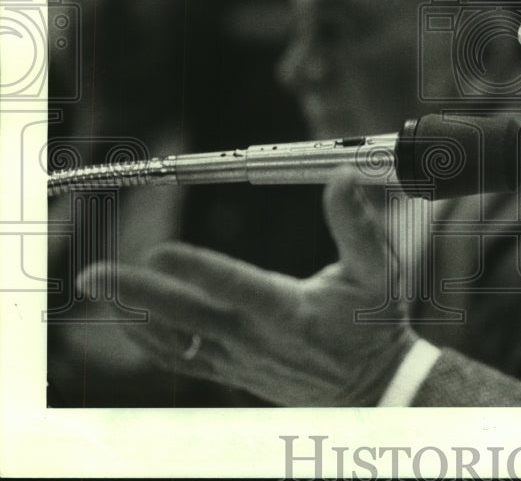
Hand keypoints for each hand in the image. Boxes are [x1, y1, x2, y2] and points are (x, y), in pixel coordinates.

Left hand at [77, 172, 416, 405]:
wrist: (373, 387)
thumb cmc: (375, 324)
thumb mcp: (379, 270)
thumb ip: (356, 223)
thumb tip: (343, 177)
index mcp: (293, 311)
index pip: (237, 287)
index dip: (197, 270)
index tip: (160, 252)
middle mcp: (259, 339)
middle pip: (188, 317)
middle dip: (139, 294)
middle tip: (96, 275)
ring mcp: (242, 359)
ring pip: (177, 340)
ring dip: (134, 313)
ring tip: (100, 288)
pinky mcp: (234, 371)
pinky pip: (183, 359)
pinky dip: (150, 340)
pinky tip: (128, 318)